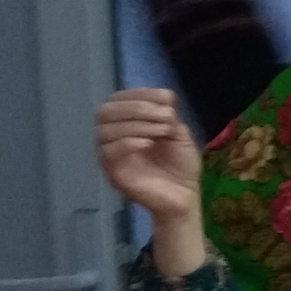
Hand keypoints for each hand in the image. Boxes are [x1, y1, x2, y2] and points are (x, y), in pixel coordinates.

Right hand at [95, 86, 211, 277]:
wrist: (185, 197)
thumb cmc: (180, 165)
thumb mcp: (178, 134)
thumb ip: (168, 116)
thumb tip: (165, 97)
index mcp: (125, 123)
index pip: (118, 99)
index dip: (140, 93)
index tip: (166, 97)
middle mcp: (112, 136)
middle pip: (105, 111)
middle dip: (136, 107)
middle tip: (164, 114)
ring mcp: (110, 155)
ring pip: (105, 131)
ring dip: (136, 124)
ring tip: (162, 131)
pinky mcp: (113, 172)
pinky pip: (108, 152)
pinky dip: (128, 143)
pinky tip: (148, 143)